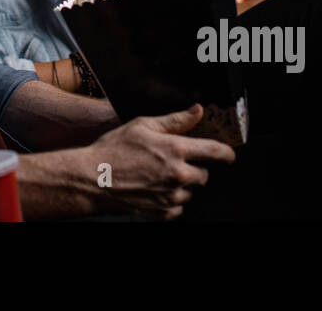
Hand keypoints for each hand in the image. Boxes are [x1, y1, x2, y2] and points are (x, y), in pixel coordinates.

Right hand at [83, 104, 235, 218]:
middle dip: (194, 167)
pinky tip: (154, 188)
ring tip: (158, 174)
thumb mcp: (143, 125)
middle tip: (173, 160)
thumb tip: (198, 111)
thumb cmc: (114, 148)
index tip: (229, 154)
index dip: (227, 153)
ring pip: (191, 191)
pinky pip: (179, 206)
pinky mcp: (163, 212)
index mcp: (176, 150)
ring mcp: (171, 196)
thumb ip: (176, 120)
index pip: (216, 152)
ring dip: (182, 184)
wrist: (92, 178)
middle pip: (205, 174)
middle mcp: (179, 175)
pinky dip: (171, 199)